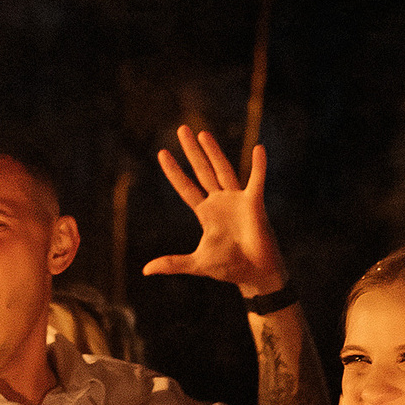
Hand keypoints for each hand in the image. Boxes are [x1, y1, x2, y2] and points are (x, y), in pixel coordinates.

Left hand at [142, 126, 285, 298]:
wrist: (256, 274)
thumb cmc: (229, 267)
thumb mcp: (197, 264)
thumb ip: (172, 263)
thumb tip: (145, 270)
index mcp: (206, 213)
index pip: (185, 187)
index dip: (174, 172)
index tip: (162, 153)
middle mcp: (220, 202)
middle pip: (202, 171)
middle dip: (192, 151)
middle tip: (182, 130)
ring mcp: (237, 200)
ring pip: (223, 170)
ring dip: (214, 152)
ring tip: (203, 134)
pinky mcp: (254, 204)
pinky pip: (257, 180)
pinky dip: (259, 166)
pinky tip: (258, 149)